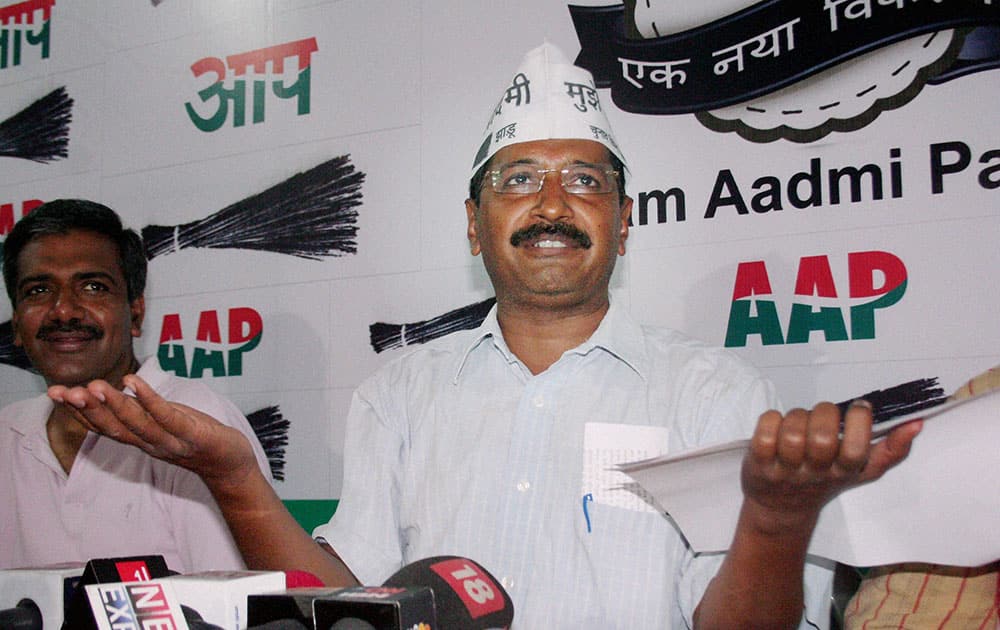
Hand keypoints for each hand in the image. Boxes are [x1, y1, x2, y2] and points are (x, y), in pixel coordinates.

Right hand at [48, 374, 257, 485]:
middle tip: (63, 392)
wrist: (230, 464)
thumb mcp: (159, 422)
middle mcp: (150, 443)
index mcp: (140, 439)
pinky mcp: (192, 435)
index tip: (55, 393)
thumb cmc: (194, 436)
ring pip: (137, 424)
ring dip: (115, 405)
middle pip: (113, 427)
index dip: (78, 411)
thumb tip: (106, 392)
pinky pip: (168, 417)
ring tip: (95, 386)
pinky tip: (136, 382)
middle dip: (87, 409)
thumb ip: (135, 410)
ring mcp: (170, 441)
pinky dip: (150, 400)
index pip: (103, 426)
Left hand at [741, 401, 922, 531]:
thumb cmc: (822, 480)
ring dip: (796, 416)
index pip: (856, 450)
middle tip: (822, 416)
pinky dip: (770, 420)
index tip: (858, 409)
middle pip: (822, 438)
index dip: (858, 421)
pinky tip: (776, 426)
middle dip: (824, 414)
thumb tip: (916, 423)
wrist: (780, 509)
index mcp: (843, 472)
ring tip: (798, 422)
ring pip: (792, 432)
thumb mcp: (860, 471)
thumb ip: (891, 450)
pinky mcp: (758, 465)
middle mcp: (815, 473)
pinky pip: (764, 434)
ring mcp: (785, 470)